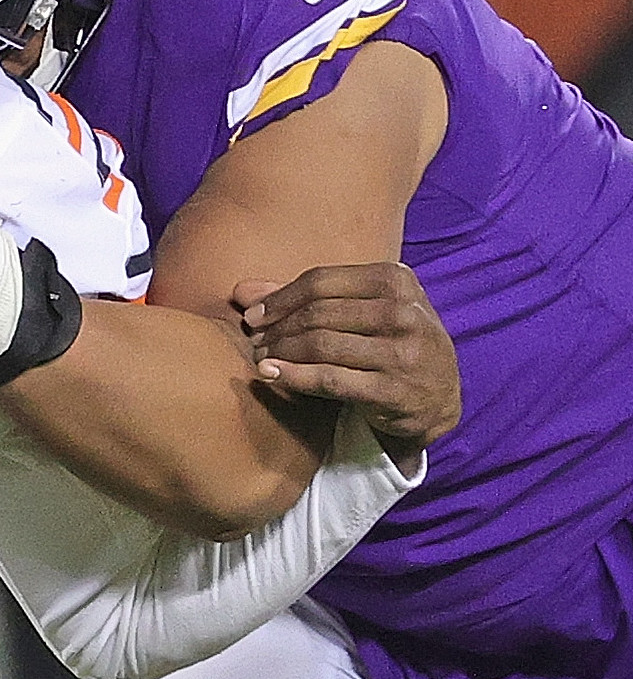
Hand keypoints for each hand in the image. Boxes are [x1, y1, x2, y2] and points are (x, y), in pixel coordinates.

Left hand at [236, 262, 459, 446]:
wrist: (437, 398)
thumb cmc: (388, 342)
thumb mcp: (361, 309)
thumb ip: (303, 297)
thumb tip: (241, 291)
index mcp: (396, 280)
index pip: (320, 281)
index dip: (279, 298)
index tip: (253, 316)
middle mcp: (404, 312)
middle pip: (318, 313)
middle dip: (277, 327)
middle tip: (254, 340)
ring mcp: (403, 352)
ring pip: (321, 344)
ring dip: (281, 351)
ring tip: (260, 358)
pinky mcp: (394, 390)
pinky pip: (330, 379)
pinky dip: (294, 375)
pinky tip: (272, 374)